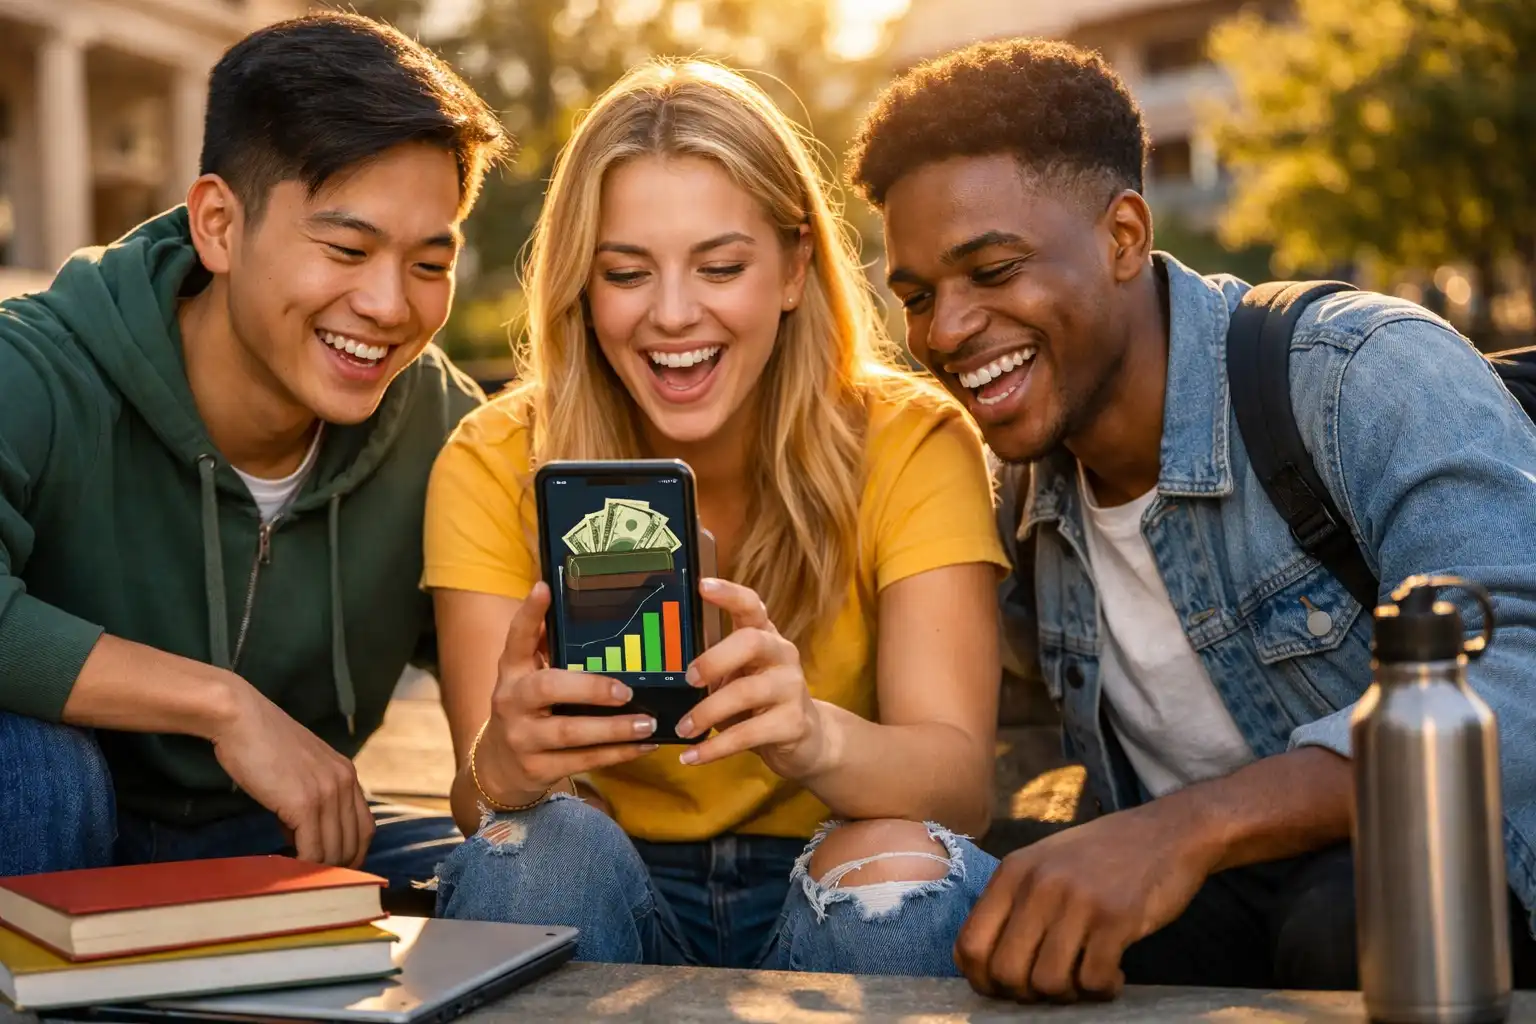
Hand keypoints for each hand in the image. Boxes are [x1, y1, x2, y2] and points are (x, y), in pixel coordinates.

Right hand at [208, 680, 373, 868]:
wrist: (240, 718)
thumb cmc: (260, 742)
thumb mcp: (298, 770)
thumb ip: (308, 799)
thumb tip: (301, 836)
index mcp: (346, 773)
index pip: (365, 827)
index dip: (352, 854)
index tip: (334, 869)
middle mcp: (344, 782)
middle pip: (354, 843)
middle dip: (337, 867)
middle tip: (313, 880)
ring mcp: (328, 792)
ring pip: (334, 850)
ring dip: (318, 870)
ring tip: (297, 876)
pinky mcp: (305, 803)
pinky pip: (312, 849)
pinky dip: (303, 866)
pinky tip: (287, 866)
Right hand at [474, 582, 657, 806]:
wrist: (498, 767)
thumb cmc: (527, 710)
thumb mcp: (528, 679)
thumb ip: (549, 651)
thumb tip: (587, 609)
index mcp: (512, 672)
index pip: (517, 637)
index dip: (529, 613)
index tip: (545, 587)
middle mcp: (511, 701)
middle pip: (548, 687)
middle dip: (591, 688)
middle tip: (626, 690)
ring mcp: (522, 738)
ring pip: (571, 732)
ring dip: (613, 729)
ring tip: (647, 723)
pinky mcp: (537, 768)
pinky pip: (583, 761)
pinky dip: (616, 754)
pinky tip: (643, 745)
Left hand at [675, 578, 826, 778]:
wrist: (807, 740)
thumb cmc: (759, 703)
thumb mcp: (738, 677)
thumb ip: (712, 667)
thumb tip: (660, 670)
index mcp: (765, 636)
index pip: (751, 605)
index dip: (729, 593)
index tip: (702, 584)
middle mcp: (782, 654)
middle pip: (751, 641)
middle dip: (715, 658)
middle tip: (688, 678)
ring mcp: (791, 687)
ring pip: (747, 692)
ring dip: (708, 712)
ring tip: (683, 729)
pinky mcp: (793, 723)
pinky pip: (749, 734)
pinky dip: (716, 748)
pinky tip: (692, 757)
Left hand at [955, 802, 1219, 1001]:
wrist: (1167, 831)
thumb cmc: (1102, 855)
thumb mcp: (1045, 863)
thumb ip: (1015, 903)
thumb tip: (985, 963)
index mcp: (1013, 872)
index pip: (969, 944)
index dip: (982, 980)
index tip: (1004, 989)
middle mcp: (1038, 885)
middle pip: (1005, 972)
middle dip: (1026, 994)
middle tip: (1052, 986)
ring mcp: (1077, 901)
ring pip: (1048, 982)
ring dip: (1067, 994)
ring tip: (1084, 978)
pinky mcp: (1116, 918)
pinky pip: (1094, 980)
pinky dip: (1103, 989)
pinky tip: (1114, 973)